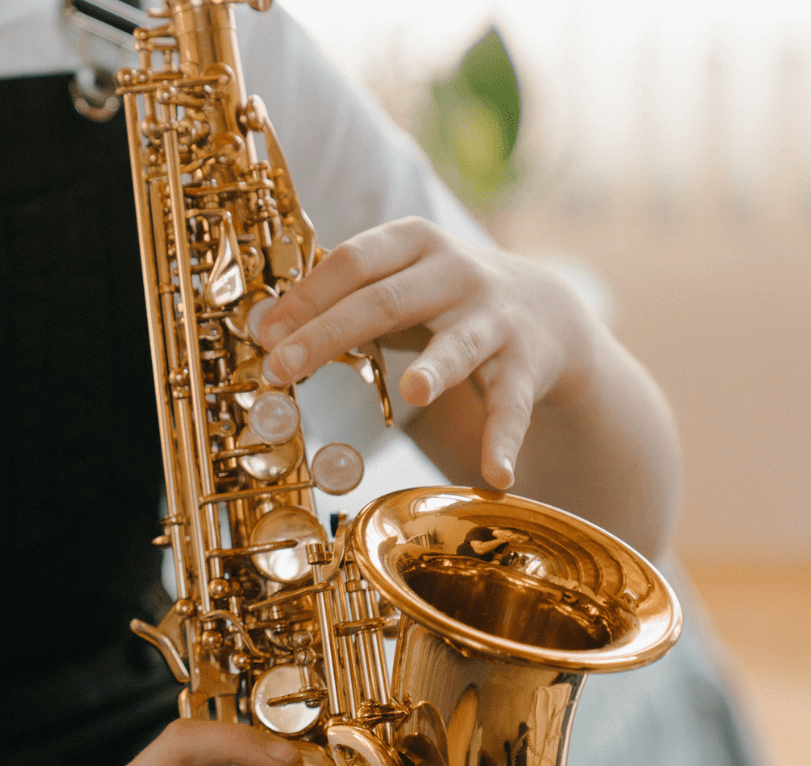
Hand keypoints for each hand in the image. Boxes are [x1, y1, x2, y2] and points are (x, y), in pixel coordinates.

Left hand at [255, 217, 597, 489]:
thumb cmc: (441, 299)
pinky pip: (511, 408)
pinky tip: (496, 476)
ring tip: (414, 393)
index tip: (266, 335)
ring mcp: (494, 320)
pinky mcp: (524, 366)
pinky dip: (503, 442)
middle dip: (329, 334)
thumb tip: (266, 328)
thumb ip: (341, 301)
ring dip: (436, 370)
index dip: (307, 297)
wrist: (545, 309)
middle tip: (281, 368)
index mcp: (414, 244)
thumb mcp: (394, 283)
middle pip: (386, 301)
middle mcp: (456, 274)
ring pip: (458, 346)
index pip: (354, 262)